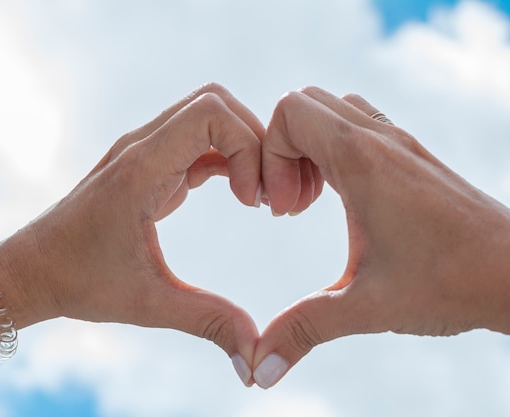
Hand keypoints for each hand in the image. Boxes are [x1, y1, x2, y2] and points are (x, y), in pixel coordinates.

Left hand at [0, 83, 262, 383]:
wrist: (31, 269)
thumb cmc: (78, 281)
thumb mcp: (147, 304)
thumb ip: (207, 322)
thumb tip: (255, 358)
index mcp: (140, 169)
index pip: (210, 114)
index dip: (248, 148)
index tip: (252, 201)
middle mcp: (142, 147)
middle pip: (216, 102)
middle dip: (254, 140)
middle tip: (266, 194)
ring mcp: (144, 151)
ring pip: (208, 115)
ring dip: (242, 146)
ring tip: (256, 196)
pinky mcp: (149, 163)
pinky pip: (198, 140)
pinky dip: (228, 157)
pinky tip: (239, 196)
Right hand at [253, 86, 509, 387]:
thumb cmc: (451, 283)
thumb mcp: (366, 306)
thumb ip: (304, 330)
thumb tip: (260, 370)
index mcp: (362, 161)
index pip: (290, 112)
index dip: (269, 155)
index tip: (282, 210)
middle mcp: (380, 139)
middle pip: (305, 104)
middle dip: (282, 150)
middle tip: (292, 206)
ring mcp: (399, 143)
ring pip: (332, 111)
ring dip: (309, 148)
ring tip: (312, 201)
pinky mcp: (412, 156)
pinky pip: (358, 127)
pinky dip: (335, 151)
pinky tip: (343, 200)